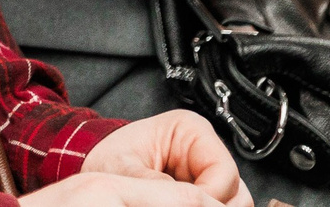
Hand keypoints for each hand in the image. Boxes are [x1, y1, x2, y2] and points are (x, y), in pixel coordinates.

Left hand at [79, 112, 248, 201]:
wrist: (93, 164)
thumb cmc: (106, 156)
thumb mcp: (128, 171)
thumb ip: (159, 188)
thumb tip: (189, 202)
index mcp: (191, 130)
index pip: (224, 173)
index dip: (211, 198)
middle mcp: (204, 149)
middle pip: (235, 191)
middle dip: (212, 206)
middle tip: (182, 206)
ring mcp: (204, 170)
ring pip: (231, 202)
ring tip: (175, 205)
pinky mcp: (200, 188)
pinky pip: (215, 206)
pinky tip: (178, 206)